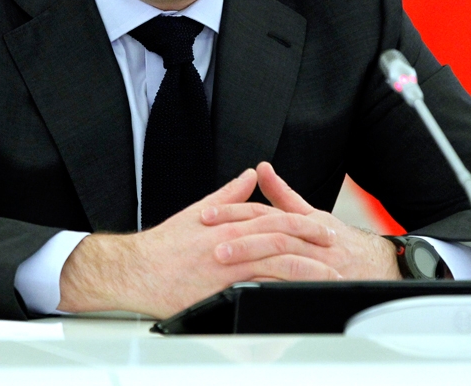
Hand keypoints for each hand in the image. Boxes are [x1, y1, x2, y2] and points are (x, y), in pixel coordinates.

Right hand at [57, 168, 342, 317]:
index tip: (320, 226)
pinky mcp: (221, 286)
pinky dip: (281, 289)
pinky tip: (297, 294)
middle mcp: (231, 238)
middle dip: (311, 240)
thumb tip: (250, 176)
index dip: (301, 220)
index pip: (273, 216)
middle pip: (281, 235)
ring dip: (306, 267)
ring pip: (276, 260)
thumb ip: (228, 194)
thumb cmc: (163, 245)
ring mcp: (228, 263)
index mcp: (228, 220)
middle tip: (334, 246)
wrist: (136, 269)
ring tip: (328, 273)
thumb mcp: (198, 212)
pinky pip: (258, 286)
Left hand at [200, 161, 399, 281]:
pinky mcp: (321, 287)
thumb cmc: (340, 241)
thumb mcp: (311, 214)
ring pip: (283, 258)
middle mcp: (311, 239)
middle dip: (240, 236)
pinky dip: (272, 287)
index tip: (206, 215)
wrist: (378, 268)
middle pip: (272, 232)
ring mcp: (318, 264)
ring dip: (252, 260)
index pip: (263, 212)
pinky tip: (250, 288)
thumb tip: (261, 168)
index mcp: (304, 220)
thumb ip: (283, 194)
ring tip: (224, 263)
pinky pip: (294, 287)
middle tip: (210, 242)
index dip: (234, 211)